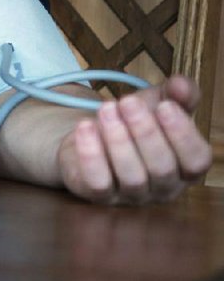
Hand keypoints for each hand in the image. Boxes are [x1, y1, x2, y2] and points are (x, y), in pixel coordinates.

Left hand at [57, 75, 212, 204]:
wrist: (91, 134)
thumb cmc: (133, 121)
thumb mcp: (157, 101)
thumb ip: (177, 93)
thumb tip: (181, 85)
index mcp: (184, 166)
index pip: (196, 160)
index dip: (183, 134)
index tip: (165, 105)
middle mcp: (162, 187)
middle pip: (162, 168)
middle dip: (145, 131)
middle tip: (127, 101)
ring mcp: (130, 195)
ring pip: (132, 176)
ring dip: (118, 139)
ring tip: (106, 109)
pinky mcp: (99, 195)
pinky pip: (98, 182)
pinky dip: (91, 154)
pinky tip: (85, 126)